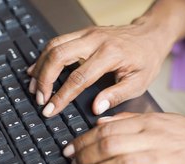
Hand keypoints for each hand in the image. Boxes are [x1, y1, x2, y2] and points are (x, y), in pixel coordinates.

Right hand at [27, 22, 173, 116]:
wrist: (150, 35)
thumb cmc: (145, 59)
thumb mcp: (139, 82)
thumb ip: (117, 95)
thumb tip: (96, 108)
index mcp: (110, 54)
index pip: (78, 78)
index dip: (61, 96)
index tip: (50, 110)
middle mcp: (95, 40)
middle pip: (58, 56)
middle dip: (44, 79)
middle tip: (40, 98)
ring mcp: (87, 33)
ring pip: (53, 46)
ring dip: (40, 67)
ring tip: (34, 87)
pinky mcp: (83, 33)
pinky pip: (57, 42)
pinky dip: (45, 56)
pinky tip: (38, 69)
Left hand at [62, 112, 184, 163]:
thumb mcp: (159, 118)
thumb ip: (128, 119)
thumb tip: (99, 121)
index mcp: (148, 123)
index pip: (106, 129)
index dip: (83, 140)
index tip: (70, 149)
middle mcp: (154, 138)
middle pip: (110, 145)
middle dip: (85, 156)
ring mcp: (165, 159)